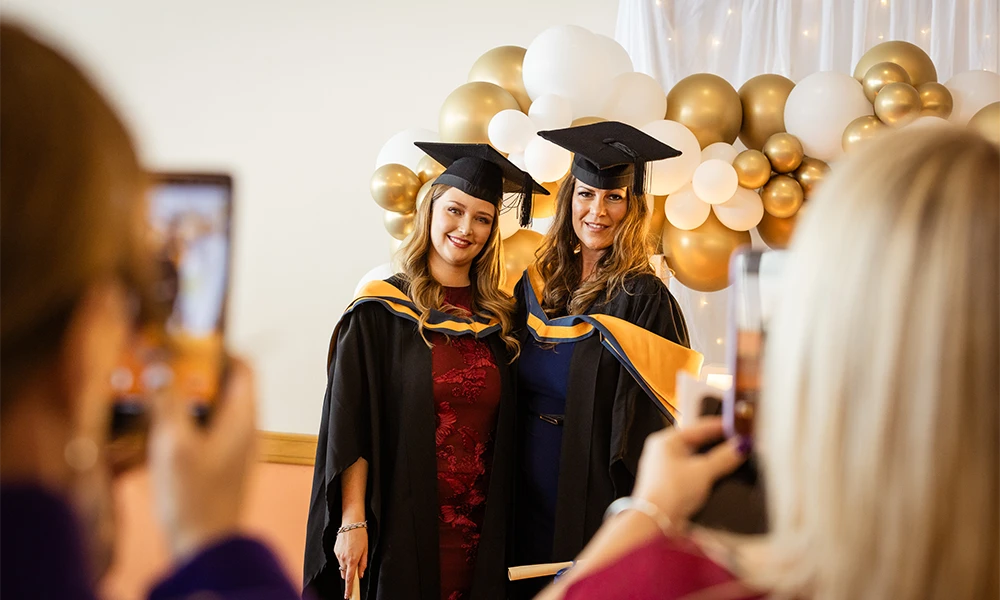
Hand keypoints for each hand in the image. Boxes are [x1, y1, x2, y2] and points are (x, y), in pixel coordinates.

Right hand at [148, 358, 256, 558]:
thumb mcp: (173, 443)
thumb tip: (160, 364)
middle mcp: (246, 428)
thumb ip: (168, 400)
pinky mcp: (222, 462)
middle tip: (162, 370)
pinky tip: (161, 430)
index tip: (185, 344)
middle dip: (193, 373)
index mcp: (242, 417)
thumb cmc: (195, 500)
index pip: (243, 366)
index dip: (216, 349)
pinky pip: (208, 428)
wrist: (205, 546)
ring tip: (156, 398)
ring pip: (214, 406)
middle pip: (225, 384)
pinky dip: (188, 420)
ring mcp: (236, 445)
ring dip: (186, 397)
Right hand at [335, 526, 367, 598]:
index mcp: (352, 560)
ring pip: (342, 565)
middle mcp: (343, 559)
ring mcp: (338, 555)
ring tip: (353, 551)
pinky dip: (344, 557)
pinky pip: (339, 558)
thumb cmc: (361, 535)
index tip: (348, 595)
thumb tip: (360, 575)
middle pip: (345, 573)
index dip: (349, 589)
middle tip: (355, 564)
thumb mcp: (366, 550)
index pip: (349, 579)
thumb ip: (363, 564)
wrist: (351, 523)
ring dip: (347, 564)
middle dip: (349, 573)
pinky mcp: (335, 550)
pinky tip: (348, 548)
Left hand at [631, 417, 745, 523]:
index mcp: (666, 440)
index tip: (739, 426)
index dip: (721, 426)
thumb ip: (724, 457)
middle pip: (696, 442)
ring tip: (734, 457)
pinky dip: (706, 473)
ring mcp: (665, 469)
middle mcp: (662, 452)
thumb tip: (741, 446)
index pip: (699, 427)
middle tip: (740, 442)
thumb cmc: (671, 492)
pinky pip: (692, 472)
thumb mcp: (703, 471)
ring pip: (695, 458)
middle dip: (718, 444)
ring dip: (713, 459)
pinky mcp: (669, 486)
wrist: (655, 523)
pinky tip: (720, 476)